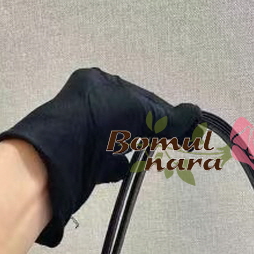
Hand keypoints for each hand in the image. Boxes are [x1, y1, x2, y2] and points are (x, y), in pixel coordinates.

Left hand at [0, 68, 200, 246]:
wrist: (56, 160)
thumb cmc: (96, 122)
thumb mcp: (137, 112)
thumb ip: (167, 118)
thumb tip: (197, 114)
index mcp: (99, 83)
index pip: (142, 97)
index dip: (165, 114)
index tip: (187, 130)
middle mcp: (90, 105)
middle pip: (132, 118)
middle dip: (153, 130)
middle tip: (176, 143)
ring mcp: (86, 134)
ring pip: (121, 140)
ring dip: (138, 147)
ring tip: (155, 154)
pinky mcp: (84, 162)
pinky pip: (109, 163)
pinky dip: (122, 166)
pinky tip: (130, 169)